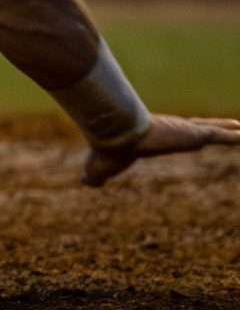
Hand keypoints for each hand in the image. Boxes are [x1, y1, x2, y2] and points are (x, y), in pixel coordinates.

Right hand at [82, 113, 239, 186]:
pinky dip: (232, 136)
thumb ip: (96, 176)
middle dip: (210, 127)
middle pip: (196, 128)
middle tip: (226, 126)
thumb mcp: (99, 168)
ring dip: (227, 129)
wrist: (115, 135)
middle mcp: (171, 131)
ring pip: (211, 129)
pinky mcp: (194, 134)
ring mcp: (183, 131)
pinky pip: (219, 135)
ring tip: (239, 128)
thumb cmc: (108, 150)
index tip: (192, 135)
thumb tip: (85, 182)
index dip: (183, 134)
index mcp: (153, 137)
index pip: (172, 134)